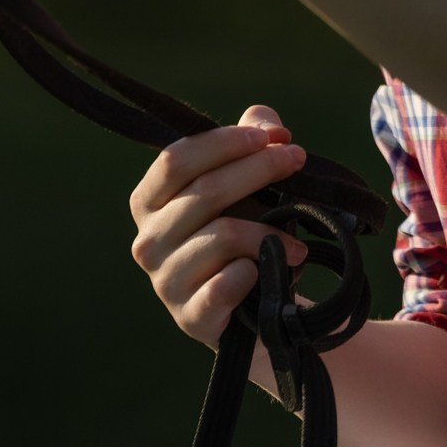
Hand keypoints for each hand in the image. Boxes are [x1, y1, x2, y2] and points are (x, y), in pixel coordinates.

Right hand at [129, 106, 308, 344]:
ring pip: (221, 236)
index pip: (176, 160)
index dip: (223, 143)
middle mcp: (147, 241)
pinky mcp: (189, 318)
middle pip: (204, 192)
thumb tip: (271, 128)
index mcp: (149, 201)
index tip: (270, 137)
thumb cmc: (243, 232)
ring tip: (299, 241)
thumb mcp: (246, 182)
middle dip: (258, 169)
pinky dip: (252, 272)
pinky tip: (270, 273)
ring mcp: (165, 282)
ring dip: (269, 231)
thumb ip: (254, 140)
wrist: (251, 313)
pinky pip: (225, 285)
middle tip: (298, 160)